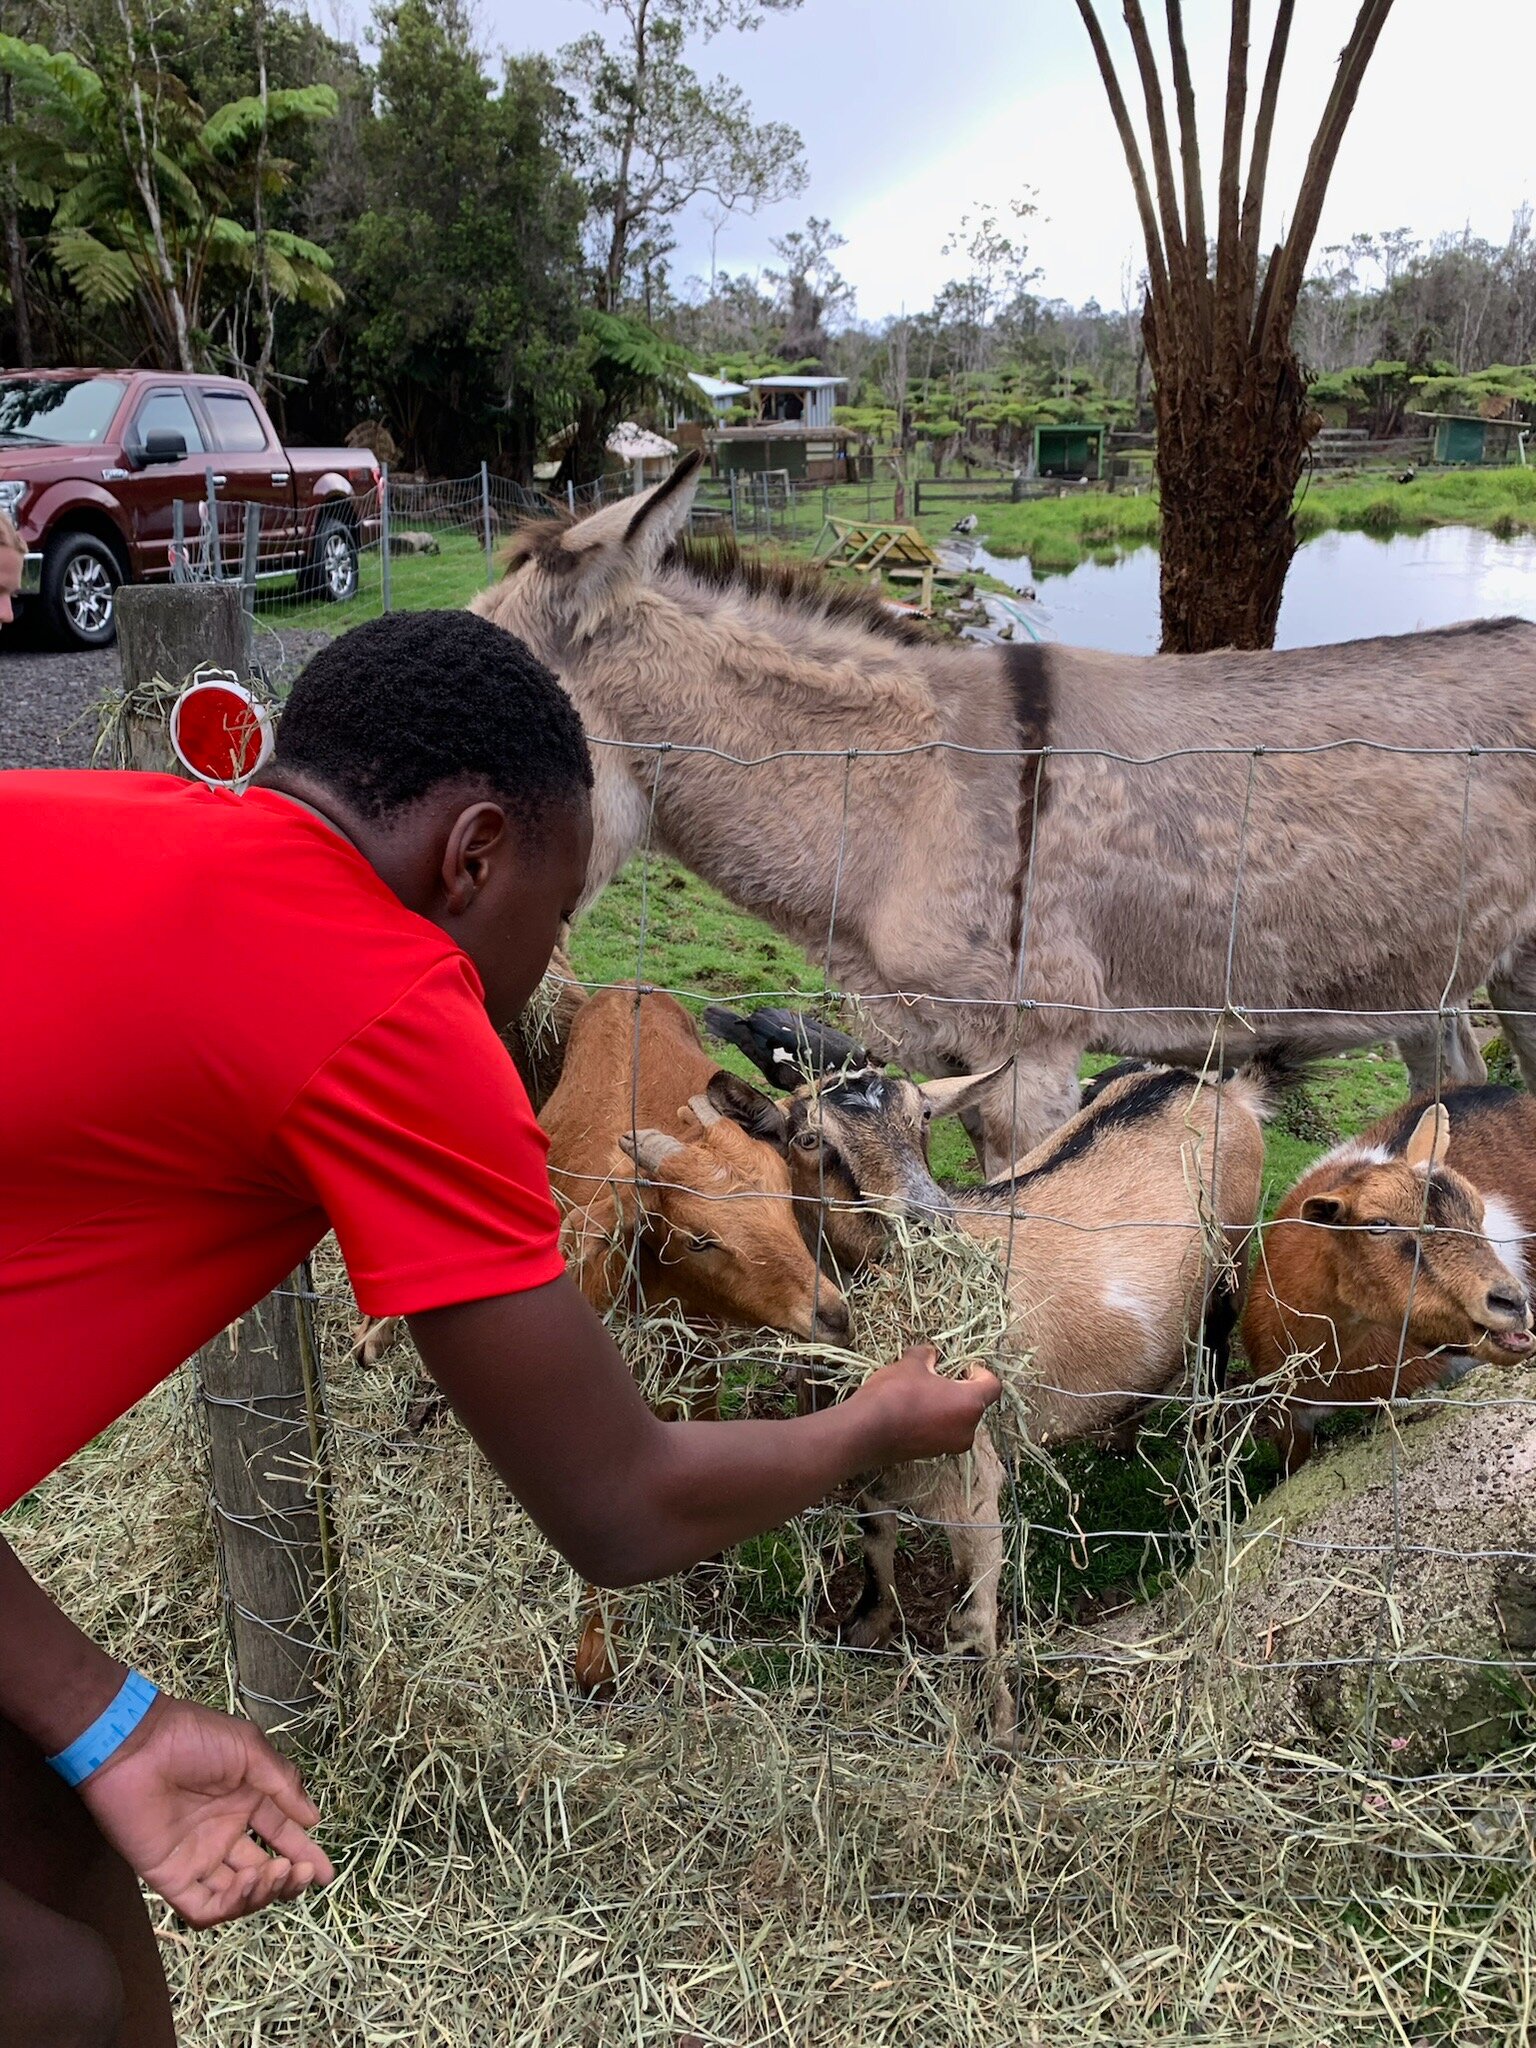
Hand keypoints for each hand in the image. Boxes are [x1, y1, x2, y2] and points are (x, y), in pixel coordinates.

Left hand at [76, 1693, 334, 1927]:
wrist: (136, 1746)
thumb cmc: (194, 1739)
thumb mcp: (249, 1750)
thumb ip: (282, 1784)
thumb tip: (313, 1819)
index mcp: (245, 1801)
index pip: (281, 1834)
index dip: (305, 1853)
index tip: (326, 1871)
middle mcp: (224, 1833)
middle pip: (263, 1871)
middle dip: (288, 1879)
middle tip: (303, 1874)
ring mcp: (198, 1857)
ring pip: (237, 1895)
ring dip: (262, 1893)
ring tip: (276, 1872)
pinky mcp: (170, 1876)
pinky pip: (202, 1907)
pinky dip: (228, 1906)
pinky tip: (245, 1884)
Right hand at [851, 1345, 1000, 1464]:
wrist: (866, 1432)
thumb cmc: (895, 1394)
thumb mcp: (911, 1365)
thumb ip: (926, 1355)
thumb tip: (930, 1353)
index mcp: (970, 1404)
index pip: (992, 1386)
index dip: (980, 1371)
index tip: (963, 1365)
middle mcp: (967, 1430)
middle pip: (976, 1404)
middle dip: (960, 1387)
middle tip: (939, 1375)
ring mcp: (950, 1446)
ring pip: (959, 1419)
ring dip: (947, 1404)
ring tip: (923, 1391)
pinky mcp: (933, 1454)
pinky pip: (944, 1432)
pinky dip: (936, 1420)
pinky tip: (913, 1409)